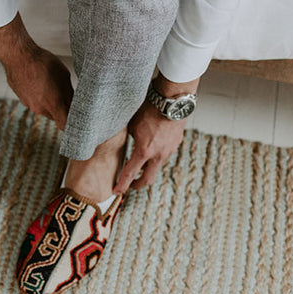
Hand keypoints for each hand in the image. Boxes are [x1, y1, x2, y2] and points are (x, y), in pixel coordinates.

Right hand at [0, 13, 73, 129]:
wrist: (18, 55)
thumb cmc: (43, 63)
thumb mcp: (64, 76)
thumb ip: (69, 93)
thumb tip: (73, 102)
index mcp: (53, 105)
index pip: (64, 126)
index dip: (71, 125)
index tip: (75, 120)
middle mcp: (39, 108)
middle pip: (54, 116)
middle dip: (61, 109)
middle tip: (65, 95)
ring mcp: (28, 104)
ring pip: (42, 108)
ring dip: (48, 101)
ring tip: (49, 84)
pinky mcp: (20, 97)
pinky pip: (32, 100)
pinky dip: (37, 95)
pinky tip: (38, 81)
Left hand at [114, 73, 198, 192]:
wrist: (171, 102)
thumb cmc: (148, 110)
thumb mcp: (131, 125)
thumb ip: (127, 138)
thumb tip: (120, 142)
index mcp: (144, 151)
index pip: (130, 173)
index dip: (122, 185)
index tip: (117, 191)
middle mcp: (158, 155)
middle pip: (148, 179)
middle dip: (138, 184)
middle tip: (130, 184)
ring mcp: (168, 151)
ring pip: (156, 165)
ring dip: (148, 167)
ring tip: (140, 161)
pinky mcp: (175, 144)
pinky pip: (164, 154)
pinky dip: (157, 154)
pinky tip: (153, 145)